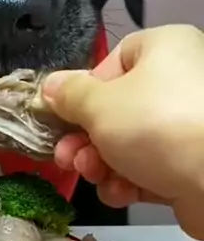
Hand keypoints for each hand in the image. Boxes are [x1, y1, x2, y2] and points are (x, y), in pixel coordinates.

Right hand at [43, 25, 203, 239]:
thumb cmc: (157, 126)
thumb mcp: (99, 105)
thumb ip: (69, 95)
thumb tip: (50, 86)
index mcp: (165, 48)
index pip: (114, 61)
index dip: (86, 90)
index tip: (67, 115)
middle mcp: (183, 80)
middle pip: (118, 108)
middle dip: (85, 138)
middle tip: (67, 157)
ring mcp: (191, 126)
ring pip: (130, 143)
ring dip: (102, 163)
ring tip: (93, 174)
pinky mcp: (194, 165)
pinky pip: (152, 168)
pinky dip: (131, 182)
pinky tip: (122, 192)